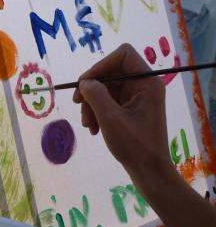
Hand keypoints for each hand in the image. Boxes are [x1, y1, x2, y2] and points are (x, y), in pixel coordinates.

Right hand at [72, 44, 172, 181]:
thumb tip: (84, 82)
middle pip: (109, 72)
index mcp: (147, 83)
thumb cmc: (135, 145)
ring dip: (91, 104)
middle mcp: (143, 85)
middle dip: (92, 90)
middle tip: (78, 105)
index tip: (86, 84)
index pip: (122, 55)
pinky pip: (107, 100)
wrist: (149, 172)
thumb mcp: (110, 118)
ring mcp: (136, 97)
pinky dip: (96, 112)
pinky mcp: (130, 108)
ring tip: (87, 124)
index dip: (101, 65)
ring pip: (105, 88)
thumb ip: (95, 95)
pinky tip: (93, 128)